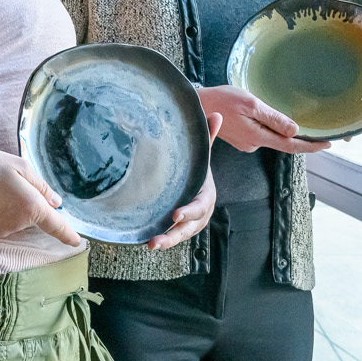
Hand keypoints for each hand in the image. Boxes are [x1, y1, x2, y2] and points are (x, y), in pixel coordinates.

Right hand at [0, 148, 80, 245]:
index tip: (78, 242)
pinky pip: (6, 222)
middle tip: (10, 181)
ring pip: (20, 219)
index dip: (68, 234)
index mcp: (32, 206)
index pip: (56, 225)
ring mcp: (5, 229)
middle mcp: (20, 222)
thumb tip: (56, 202)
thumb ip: (41, 185)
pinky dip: (3, 211)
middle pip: (36, 216)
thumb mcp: (18, 166)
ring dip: (15, 205)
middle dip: (31, 202)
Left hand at [148, 112, 221, 248]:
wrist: (194, 181)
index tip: (175, 214)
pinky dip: (161, 241)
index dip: (189, 211)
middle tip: (157, 239)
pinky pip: (171, 237)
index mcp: (206, 196)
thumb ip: (207, 137)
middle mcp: (199, 213)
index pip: (200, 205)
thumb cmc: (196, 167)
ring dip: (166, 242)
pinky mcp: (177, 229)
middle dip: (174, 234)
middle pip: (189, 227)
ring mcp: (189, 224)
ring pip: (179, 236)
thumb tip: (217, 114)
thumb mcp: (201, 153)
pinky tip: (144, 243)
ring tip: (150, 245)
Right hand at [196, 85, 328, 153]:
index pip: (291, 145)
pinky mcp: (241, 139)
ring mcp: (247, 143)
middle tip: (315, 128)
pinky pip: (261, 133)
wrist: (195, 107)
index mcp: (258, 137)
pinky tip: (263, 115)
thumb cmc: (222, 101)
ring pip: (271, 136)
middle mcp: (254, 144)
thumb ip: (273, 118)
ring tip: (284, 113)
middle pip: (282, 141)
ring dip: (280, 128)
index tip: (327, 143)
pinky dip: (268, 126)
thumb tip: (294, 130)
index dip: (310, 146)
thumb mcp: (251, 105)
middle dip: (298, 136)